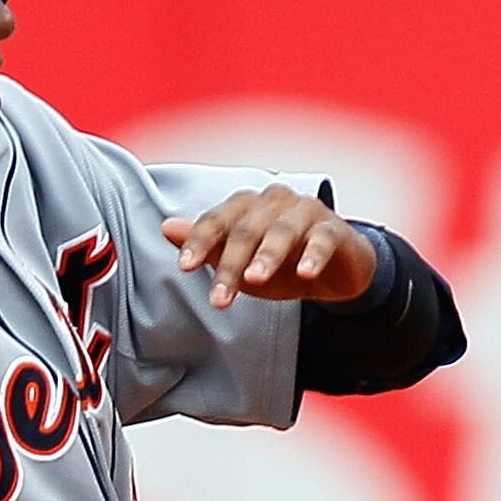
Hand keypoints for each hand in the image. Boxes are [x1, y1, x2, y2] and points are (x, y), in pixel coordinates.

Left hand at [162, 186, 379, 310]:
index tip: (184, 267)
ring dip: (267, 256)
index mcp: (245, 206)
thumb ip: (207, 246)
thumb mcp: (238, 260)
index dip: (199, 241)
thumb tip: (166, 228)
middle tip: (219, 299)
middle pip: (246, 230)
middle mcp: (273, 201)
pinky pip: (323, 239)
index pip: (217, 221)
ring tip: (254, 280)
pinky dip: (314, 255)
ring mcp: (305, 211)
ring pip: (282, 231)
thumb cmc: (280, 262)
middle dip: (230, 265)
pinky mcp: (334, 229)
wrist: (333, 269)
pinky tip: (305, 274)